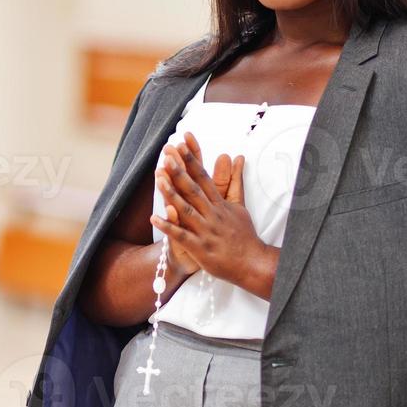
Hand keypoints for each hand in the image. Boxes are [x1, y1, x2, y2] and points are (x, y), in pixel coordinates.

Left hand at [156, 131, 230, 274]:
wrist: (252, 263)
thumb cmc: (244, 234)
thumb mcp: (239, 205)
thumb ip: (235, 181)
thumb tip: (238, 157)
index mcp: (219, 203)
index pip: (204, 177)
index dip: (192, 160)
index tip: (182, 143)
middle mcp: (212, 214)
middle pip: (194, 189)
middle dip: (180, 171)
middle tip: (167, 154)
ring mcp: (206, 231)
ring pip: (187, 209)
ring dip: (171, 194)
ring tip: (158, 178)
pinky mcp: (200, 248)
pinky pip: (182, 236)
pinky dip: (169, 227)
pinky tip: (154, 218)